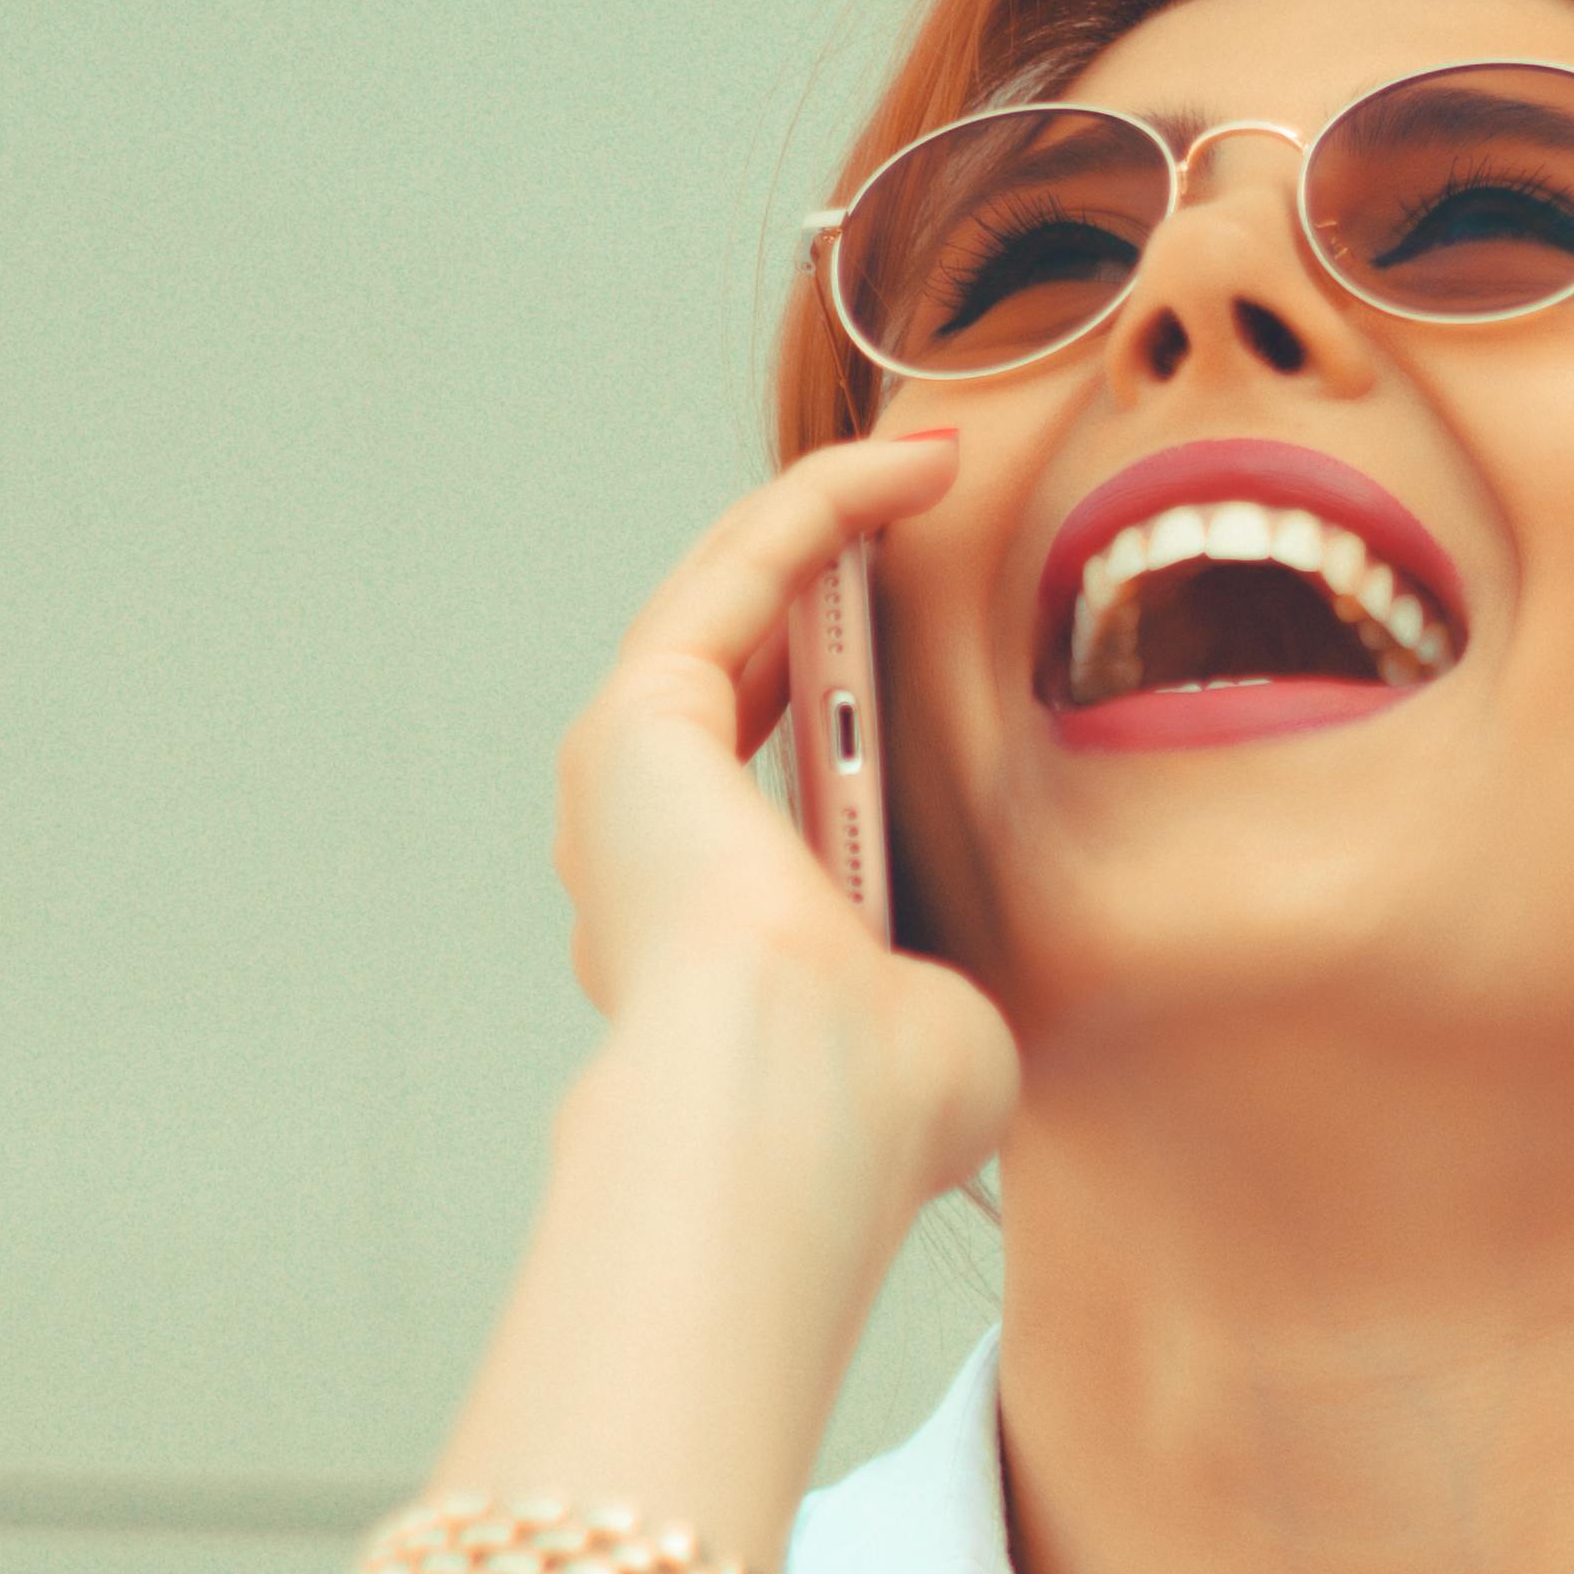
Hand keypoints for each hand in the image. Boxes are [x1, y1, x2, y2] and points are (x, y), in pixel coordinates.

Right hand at [548, 429, 1019, 1238]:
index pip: (764, 778)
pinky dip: (822, 507)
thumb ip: (928, 982)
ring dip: (828, 517)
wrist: (801, 1108)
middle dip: (829, 576)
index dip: (846, 686)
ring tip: (929, 463)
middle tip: (925, 512)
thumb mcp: (932, 1029)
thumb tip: (946, 989)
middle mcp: (641, 853)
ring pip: (728, 600)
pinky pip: (743, 571)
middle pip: (735, 666)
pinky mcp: (642, 719)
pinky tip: (908, 466)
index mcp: (706, 934)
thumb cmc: (873, 1110)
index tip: (935, 638)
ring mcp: (627, 781)